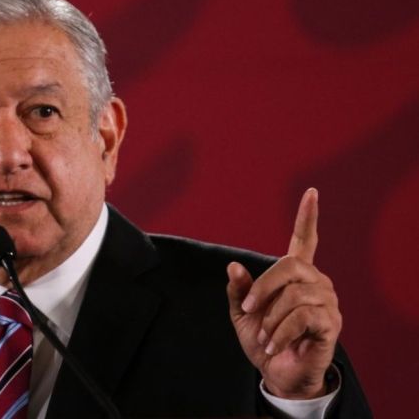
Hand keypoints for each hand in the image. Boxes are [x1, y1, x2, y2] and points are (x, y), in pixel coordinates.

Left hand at [226, 188, 341, 398]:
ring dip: (271, 319)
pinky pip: (302, 317)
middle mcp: (316, 282)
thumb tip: (233, 266)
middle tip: (249, 309)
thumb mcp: (243, 313)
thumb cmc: (262, 340)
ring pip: (294, 295)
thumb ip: (239, 290)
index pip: (304, 239)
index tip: (311, 192)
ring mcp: (327, 302)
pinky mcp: (331, 324)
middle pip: (289, 266)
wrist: (276, 373)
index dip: (307, 216)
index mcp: (295, 275)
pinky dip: (281, 332)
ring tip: (265, 337)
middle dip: (263, 287)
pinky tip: (274, 345)